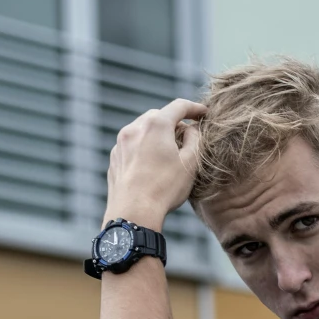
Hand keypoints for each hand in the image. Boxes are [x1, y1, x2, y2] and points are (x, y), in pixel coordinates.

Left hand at [105, 99, 206, 228]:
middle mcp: (135, 128)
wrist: (133, 212)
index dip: (195, 108)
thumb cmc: (165, 188)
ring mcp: (121, 143)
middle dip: (174, 122)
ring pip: (143, 130)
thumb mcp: (190, 163)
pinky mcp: (115, 158)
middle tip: (187, 137)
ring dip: (158, 135)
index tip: (204, 113)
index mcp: (156, 125)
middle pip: (159, 116)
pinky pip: (133, 145)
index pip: (179, 106)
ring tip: (169, 153)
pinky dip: (144, 148)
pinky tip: (152, 166)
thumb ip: (195, 139)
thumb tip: (191, 129)